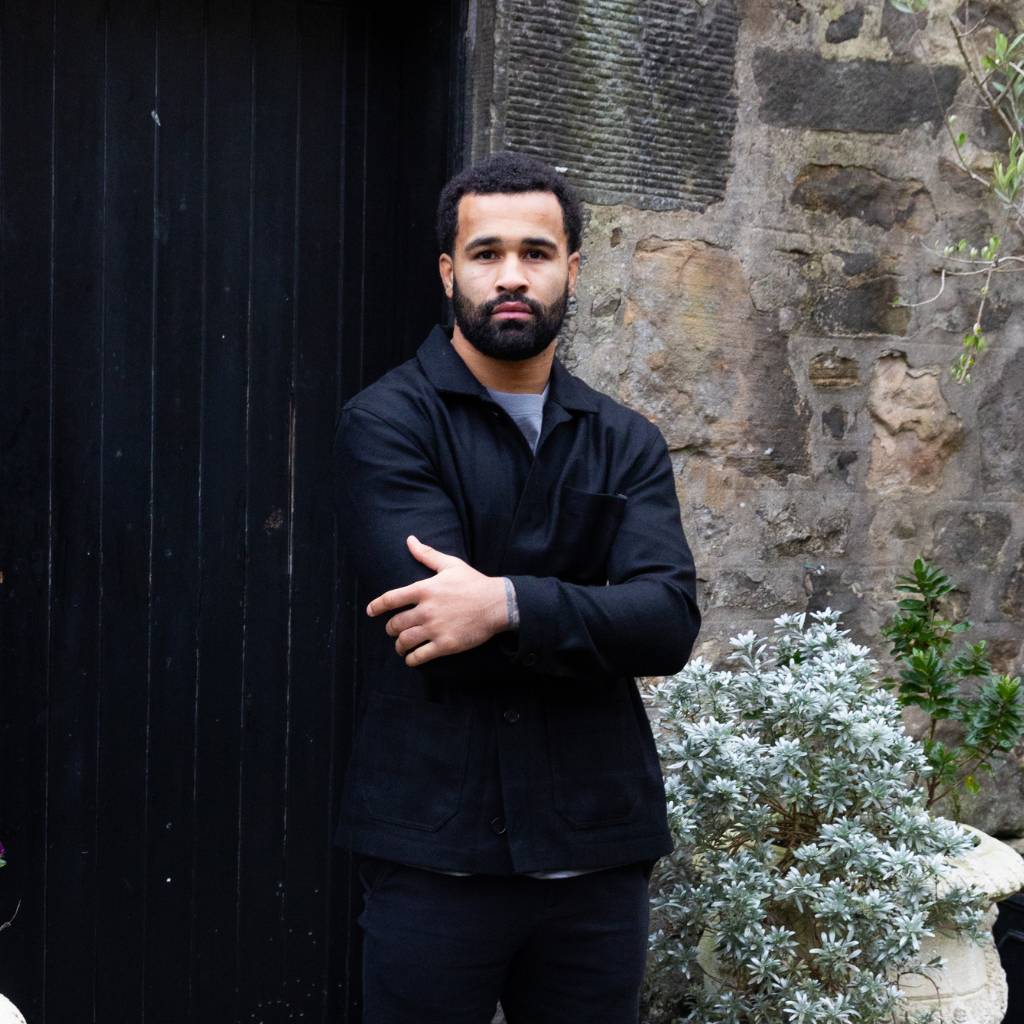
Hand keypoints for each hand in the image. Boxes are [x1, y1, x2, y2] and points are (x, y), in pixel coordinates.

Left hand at [366, 535, 509, 666]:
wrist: (497, 604)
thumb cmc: (473, 583)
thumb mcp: (450, 565)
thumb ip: (427, 554)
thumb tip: (410, 540)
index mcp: (424, 589)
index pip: (390, 599)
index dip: (376, 606)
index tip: (370, 611)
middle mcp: (426, 610)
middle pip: (395, 624)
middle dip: (390, 629)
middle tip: (393, 630)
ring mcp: (435, 629)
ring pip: (404, 641)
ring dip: (399, 646)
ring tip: (401, 646)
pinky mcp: (445, 645)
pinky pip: (419, 656)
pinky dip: (411, 659)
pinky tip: (412, 658)